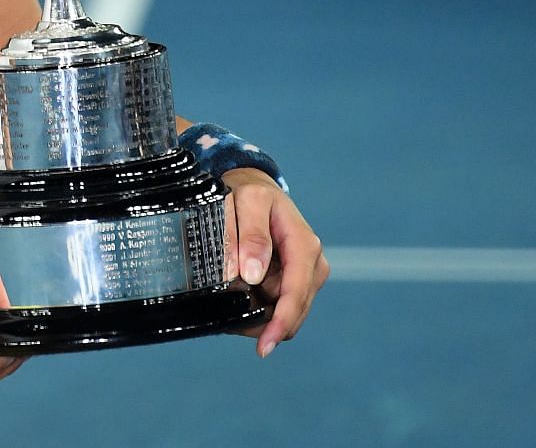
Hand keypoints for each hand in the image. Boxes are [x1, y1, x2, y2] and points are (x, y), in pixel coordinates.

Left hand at [223, 170, 329, 356]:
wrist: (255, 189)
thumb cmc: (251, 193)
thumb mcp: (247, 201)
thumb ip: (249, 235)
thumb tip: (251, 275)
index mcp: (304, 246)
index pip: (296, 293)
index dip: (281, 322)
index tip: (264, 346)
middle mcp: (310, 266)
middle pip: (290, 311)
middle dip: (259, 319)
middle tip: (225, 312)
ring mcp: (303, 277)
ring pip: (279, 313)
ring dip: (254, 313)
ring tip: (227, 294)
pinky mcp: (289, 284)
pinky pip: (272, 307)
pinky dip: (253, 307)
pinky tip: (234, 296)